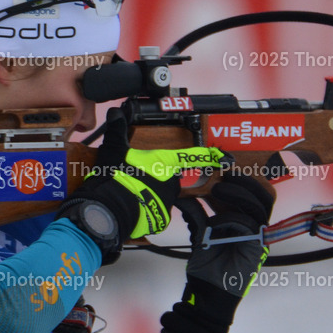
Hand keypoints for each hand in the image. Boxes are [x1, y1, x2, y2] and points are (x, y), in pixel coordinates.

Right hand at [58, 108, 228, 263]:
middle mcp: (171, 183)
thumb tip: (115, 113)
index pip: (191, 157)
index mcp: (164, 163)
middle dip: (156, 178)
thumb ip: (117, 130)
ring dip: (149, 194)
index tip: (223, 157)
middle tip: (136, 178)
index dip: (208, 157)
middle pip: (169, 178)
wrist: (109, 209)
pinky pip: (155, 212)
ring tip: (129, 192)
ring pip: (162, 195)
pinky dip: (145, 210)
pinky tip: (131, 206)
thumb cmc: (115, 177)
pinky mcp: (160, 219)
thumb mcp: (115, 149)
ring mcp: (167, 202)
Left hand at [160, 172, 274, 332]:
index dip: (242, 178)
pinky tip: (215, 220)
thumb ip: (197, 213)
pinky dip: (231, 218)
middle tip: (224, 175)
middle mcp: (254, 227)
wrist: (207, 294)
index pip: (254, 192)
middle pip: (264, 194)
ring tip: (218, 191)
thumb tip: (184, 194)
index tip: (222, 169)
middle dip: (245, 181)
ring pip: (260, 206)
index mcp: (245, 220)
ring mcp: (257, 238)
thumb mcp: (199, 233)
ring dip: (238, 194)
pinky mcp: (256, 250)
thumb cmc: (206, 267)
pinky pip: (249, 226)